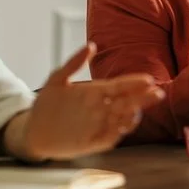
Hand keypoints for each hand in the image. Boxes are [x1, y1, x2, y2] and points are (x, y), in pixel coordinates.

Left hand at [12, 43, 163, 160]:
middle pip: (126, 103)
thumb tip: (92, 46)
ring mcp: (96, 126)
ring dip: (130, 117)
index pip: (120, 86)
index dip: (134, 83)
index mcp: (95, 92)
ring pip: (120, 121)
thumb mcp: (57, 78)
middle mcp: (100, 109)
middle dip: (142, 98)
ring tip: (137, 111)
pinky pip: (107, 139)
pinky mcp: (90, 142)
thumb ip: (74, 62)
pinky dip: (115, 134)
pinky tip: (121, 128)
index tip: (147, 80)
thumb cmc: (46, 104)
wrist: (32, 130)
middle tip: (156, 93)